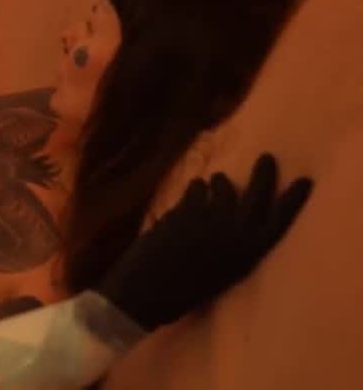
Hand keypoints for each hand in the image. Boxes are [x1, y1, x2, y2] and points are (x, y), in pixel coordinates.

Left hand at [96, 153, 312, 332]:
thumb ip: (230, 244)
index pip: (279, 222)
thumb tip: (232, 216)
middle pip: (256, 196)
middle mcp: (234, 235)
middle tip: (267, 157)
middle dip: (264, 175)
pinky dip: (196, 188)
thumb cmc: (182, 289)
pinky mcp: (186, 211)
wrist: (146, 293)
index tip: (304, 181)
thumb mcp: (220, 271)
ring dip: (220, 182)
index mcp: (247, 254)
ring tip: (216, 181)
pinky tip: (195, 188)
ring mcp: (210, 220)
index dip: (292, 201)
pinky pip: (197, 189)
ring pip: (223, 188)